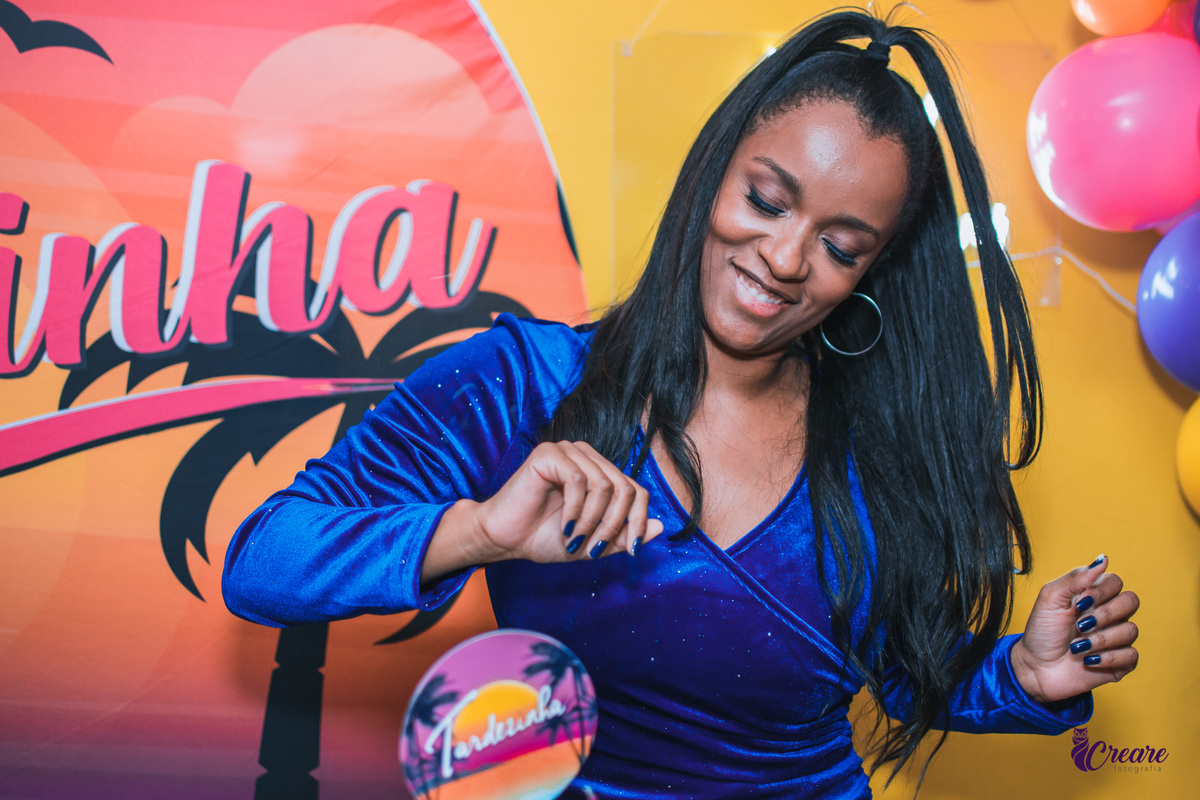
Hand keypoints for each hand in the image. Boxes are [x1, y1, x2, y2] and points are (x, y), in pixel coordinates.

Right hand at [472, 440, 664, 563]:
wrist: (505, 539)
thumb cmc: (544, 537)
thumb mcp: (593, 542)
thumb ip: (624, 534)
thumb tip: (660, 527)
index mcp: (601, 472)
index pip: (637, 490)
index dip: (637, 521)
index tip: (630, 550)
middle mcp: (587, 457)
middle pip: (625, 488)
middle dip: (615, 524)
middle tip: (596, 548)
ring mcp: (568, 451)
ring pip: (604, 485)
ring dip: (593, 520)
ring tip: (576, 539)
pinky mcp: (549, 453)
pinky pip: (578, 480)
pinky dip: (576, 510)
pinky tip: (565, 527)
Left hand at [1010, 555, 1139, 703]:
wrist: (1035, 667)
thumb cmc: (1041, 631)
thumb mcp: (1051, 599)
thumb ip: (1076, 578)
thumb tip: (1103, 559)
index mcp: (1094, 596)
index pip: (1115, 582)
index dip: (1101, 592)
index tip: (1078, 604)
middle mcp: (1110, 614)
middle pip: (1131, 601)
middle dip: (1104, 614)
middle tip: (1080, 625)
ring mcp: (1116, 638)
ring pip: (1131, 630)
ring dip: (1100, 639)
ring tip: (1077, 647)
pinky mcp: (1120, 662)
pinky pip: (1131, 655)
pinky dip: (1108, 658)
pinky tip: (1088, 660)